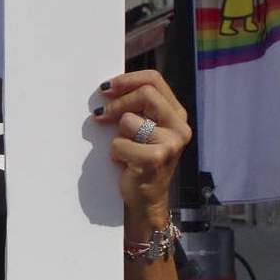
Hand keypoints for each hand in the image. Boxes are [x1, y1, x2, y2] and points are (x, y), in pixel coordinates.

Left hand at [92, 70, 191, 225]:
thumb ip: (137, 108)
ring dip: (117, 136)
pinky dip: (115, 153)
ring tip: (124, 150)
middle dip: (117, 103)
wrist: (146, 200)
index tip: (106, 88)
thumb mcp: (144, 129)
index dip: (128, 80)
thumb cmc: (139, 160)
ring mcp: (171, 143)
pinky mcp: (156, 159)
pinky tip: (124, 164)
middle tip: (100, 115)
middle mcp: (179, 127)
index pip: (154, 80)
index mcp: (176, 114)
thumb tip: (108, 88)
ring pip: (128, 121)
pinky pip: (120, 144)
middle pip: (145, 94)